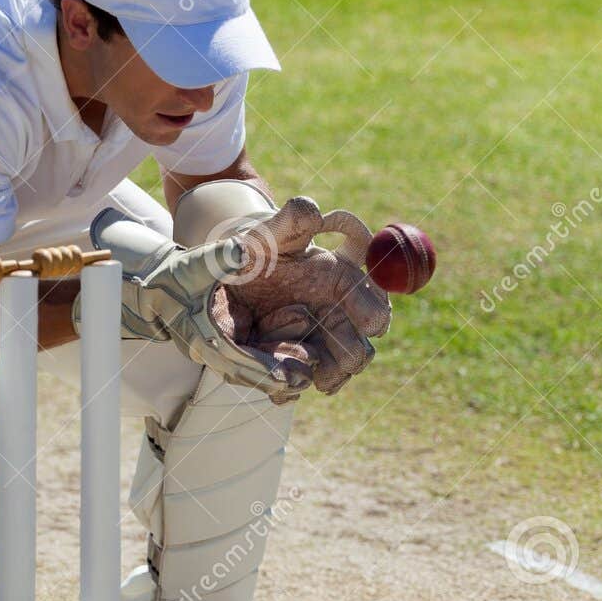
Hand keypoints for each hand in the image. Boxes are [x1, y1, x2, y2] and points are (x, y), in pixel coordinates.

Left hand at [214, 198, 390, 394]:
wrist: (227, 274)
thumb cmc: (259, 247)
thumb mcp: (272, 231)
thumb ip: (291, 220)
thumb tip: (311, 209)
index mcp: (342, 283)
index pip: (372, 304)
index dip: (374, 314)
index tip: (372, 323)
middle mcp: (336, 317)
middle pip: (358, 349)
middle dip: (348, 360)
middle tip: (334, 368)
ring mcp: (315, 343)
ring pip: (329, 371)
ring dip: (317, 376)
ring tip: (297, 379)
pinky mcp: (290, 361)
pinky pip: (296, 382)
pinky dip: (287, 388)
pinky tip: (276, 391)